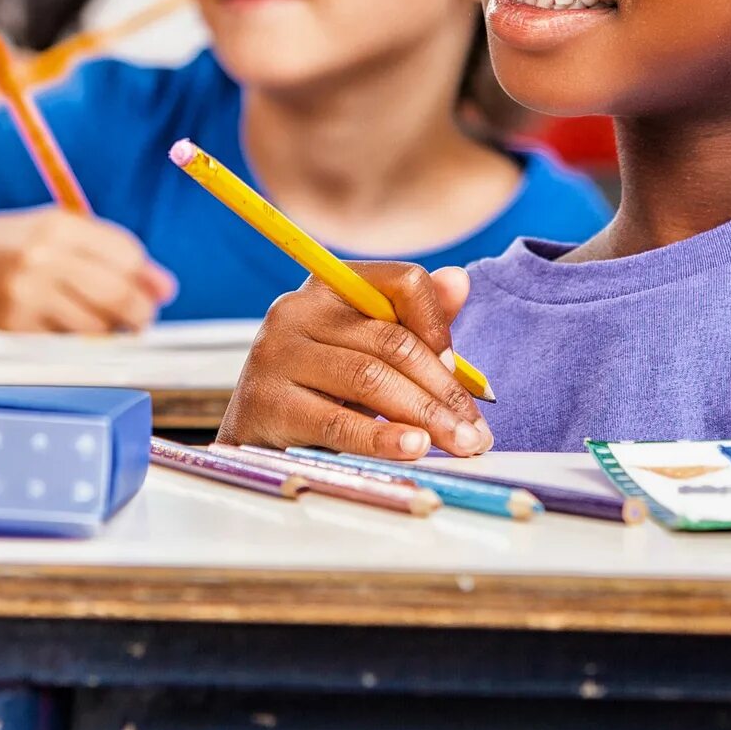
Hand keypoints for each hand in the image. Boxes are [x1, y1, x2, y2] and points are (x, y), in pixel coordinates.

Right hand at [0, 208, 173, 334]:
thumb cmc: (4, 246)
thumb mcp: (53, 232)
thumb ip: (109, 253)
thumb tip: (167, 288)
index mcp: (57, 225)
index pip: (126, 255)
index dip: (141, 276)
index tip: (142, 286)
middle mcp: (42, 257)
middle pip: (117, 294)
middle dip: (139, 313)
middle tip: (139, 321)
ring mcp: (25, 295)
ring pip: (95, 327)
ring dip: (109, 334)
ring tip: (101, 327)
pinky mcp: (10, 329)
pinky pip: (63, 346)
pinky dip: (76, 345)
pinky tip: (68, 334)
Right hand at [216, 264, 490, 459]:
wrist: (254, 435)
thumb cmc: (319, 388)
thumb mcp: (367, 349)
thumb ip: (413, 320)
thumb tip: (460, 281)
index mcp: (330, 286)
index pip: (403, 282)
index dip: (440, 326)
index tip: (459, 369)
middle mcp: (298, 309)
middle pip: (391, 341)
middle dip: (444, 390)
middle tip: (476, 433)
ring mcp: (277, 354)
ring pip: (369, 378)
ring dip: (424, 416)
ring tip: (459, 445)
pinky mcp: (266, 402)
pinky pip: (336, 421)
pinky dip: (380, 438)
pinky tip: (412, 448)